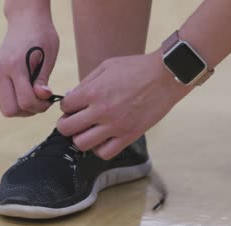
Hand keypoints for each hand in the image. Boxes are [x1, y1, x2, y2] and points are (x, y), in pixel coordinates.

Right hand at [0, 6, 58, 116]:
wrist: (25, 20)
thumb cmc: (42, 36)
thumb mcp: (49, 56)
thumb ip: (43, 79)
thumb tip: (42, 97)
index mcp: (14, 65)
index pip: (25, 101)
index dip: (40, 106)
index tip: (49, 99)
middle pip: (10, 110)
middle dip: (29, 111)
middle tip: (41, 101)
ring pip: (5, 108)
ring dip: (22, 108)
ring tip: (35, 95)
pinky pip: (3, 99)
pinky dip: (15, 101)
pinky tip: (26, 90)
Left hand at [57, 51, 193, 159]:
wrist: (166, 76)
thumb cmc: (136, 68)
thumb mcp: (106, 67)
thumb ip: (86, 83)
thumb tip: (70, 97)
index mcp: (93, 92)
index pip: (64, 106)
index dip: (66, 106)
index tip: (73, 106)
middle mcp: (101, 111)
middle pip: (67, 129)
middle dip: (66, 124)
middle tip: (73, 121)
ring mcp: (115, 126)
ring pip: (82, 144)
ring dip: (81, 138)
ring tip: (88, 131)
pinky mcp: (129, 136)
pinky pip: (105, 153)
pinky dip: (99, 148)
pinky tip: (103, 139)